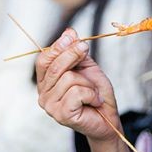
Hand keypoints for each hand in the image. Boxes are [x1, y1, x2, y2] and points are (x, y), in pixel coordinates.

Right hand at [36, 27, 120, 142]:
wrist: (108, 119)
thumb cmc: (96, 94)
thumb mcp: (86, 68)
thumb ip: (75, 52)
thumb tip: (69, 31)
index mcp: (46, 82)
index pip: (43, 60)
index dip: (57, 46)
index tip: (72, 37)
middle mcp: (43, 94)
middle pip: (55, 66)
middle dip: (73, 55)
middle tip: (86, 50)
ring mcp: (50, 106)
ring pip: (69, 79)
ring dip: (88, 83)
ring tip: (93, 93)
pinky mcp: (61, 115)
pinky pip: (77, 92)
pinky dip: (91, 94)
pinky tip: (94, 101)